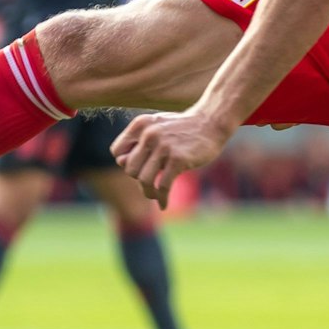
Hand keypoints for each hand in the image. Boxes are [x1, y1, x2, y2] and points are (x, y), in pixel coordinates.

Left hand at [110, 108, 234, 208]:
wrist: (211, 122)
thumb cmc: (181, 128)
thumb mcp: (156, 128)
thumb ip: (138, 143)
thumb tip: (121, 163)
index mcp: (140, 125)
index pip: (116, 151)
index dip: (125, 163)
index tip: (139, 167)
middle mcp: (149, 134)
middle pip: (129, 169)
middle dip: (137, 179)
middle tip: (150, 182)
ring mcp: (164, 147)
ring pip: (143, 180)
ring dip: (148, 193)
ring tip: (154, 196)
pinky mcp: (178, 159)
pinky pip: (163, 186)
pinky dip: (161, 199)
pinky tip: (163, 205)